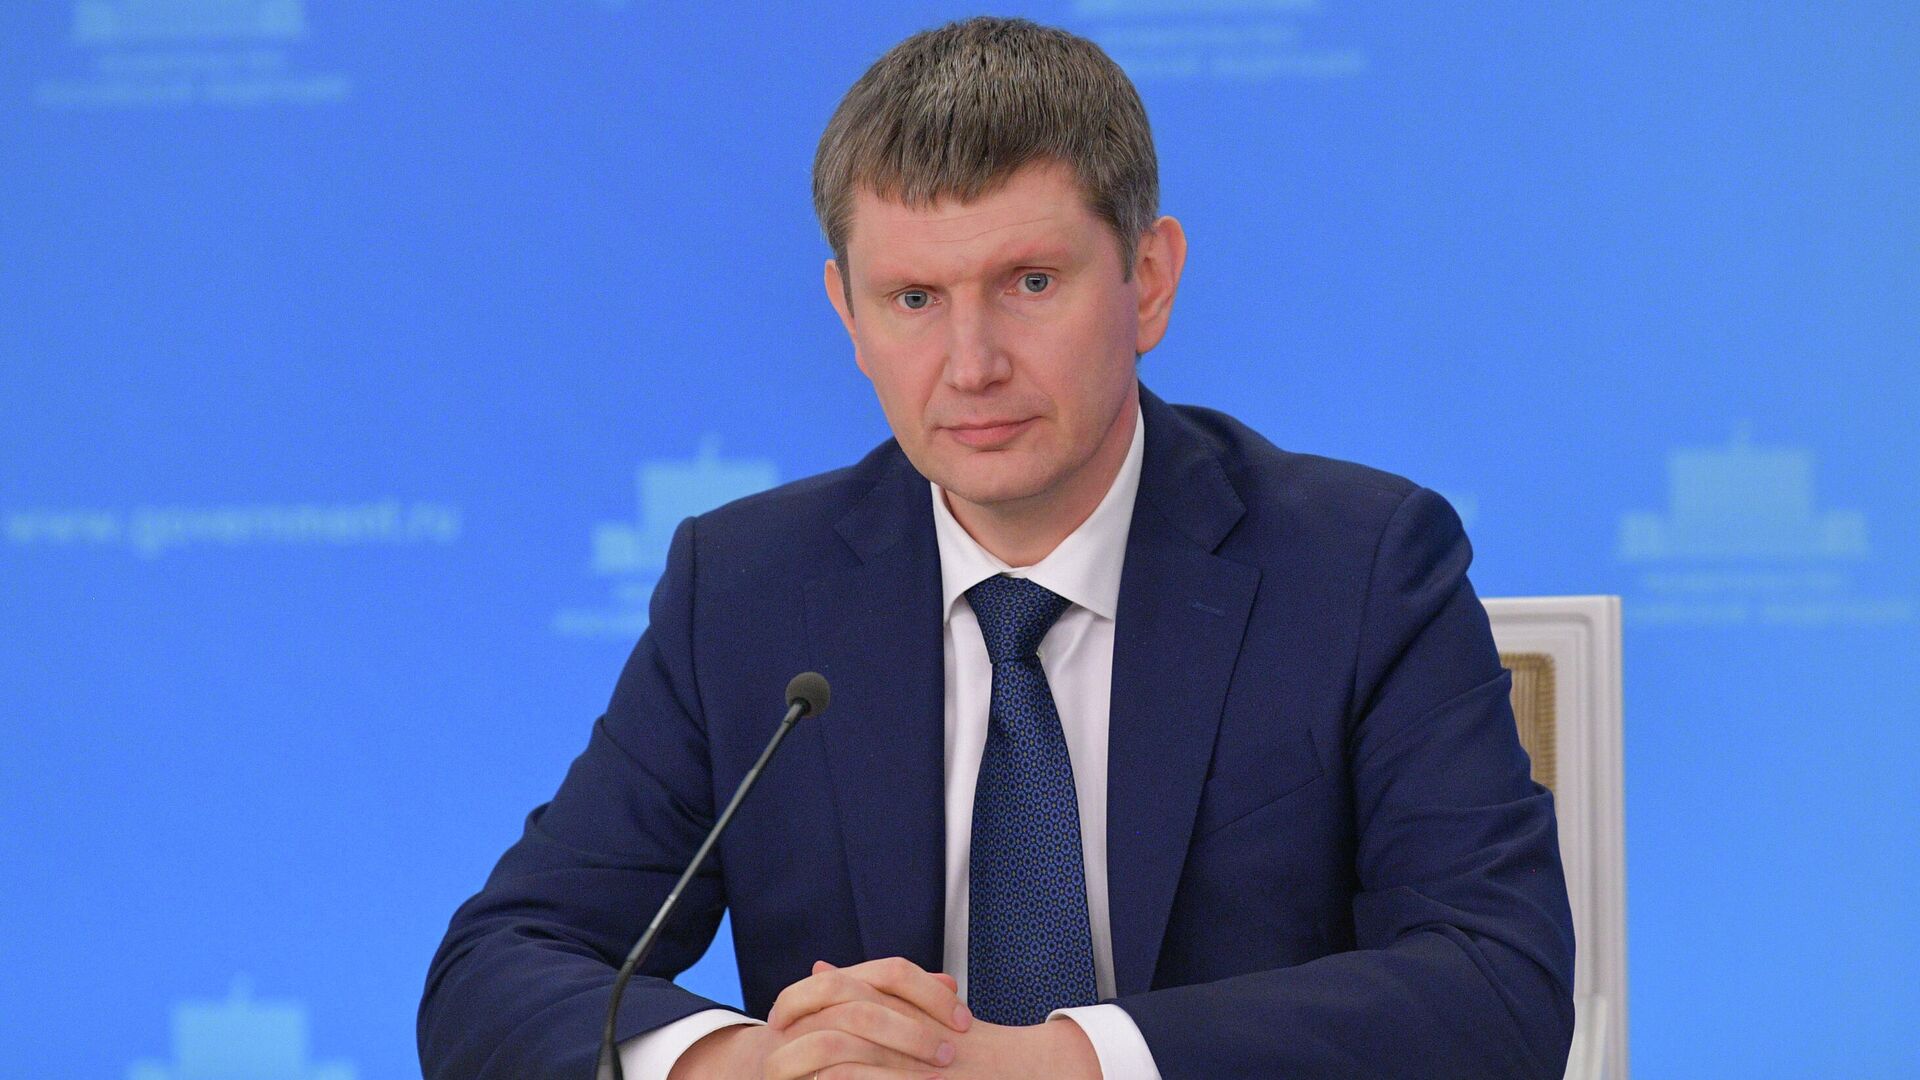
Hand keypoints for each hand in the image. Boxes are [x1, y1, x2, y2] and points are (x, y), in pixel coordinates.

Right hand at [671, 956, 970, 1078]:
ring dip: (890, 1059)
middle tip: (950, 1052)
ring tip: (932, 1076)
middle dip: (912, 1029)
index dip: (929, 992)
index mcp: (833, 985)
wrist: (778, 1075)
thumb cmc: (838, 1055)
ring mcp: (786, 1042)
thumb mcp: (872, 1023)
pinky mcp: (781, 1071)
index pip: (888, 972)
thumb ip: (902, 1003)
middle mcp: (805, 1007)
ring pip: (839, 1041)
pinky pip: (826, 1076)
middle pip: (863, 1002)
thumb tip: (949, 982)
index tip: (964, 1020)